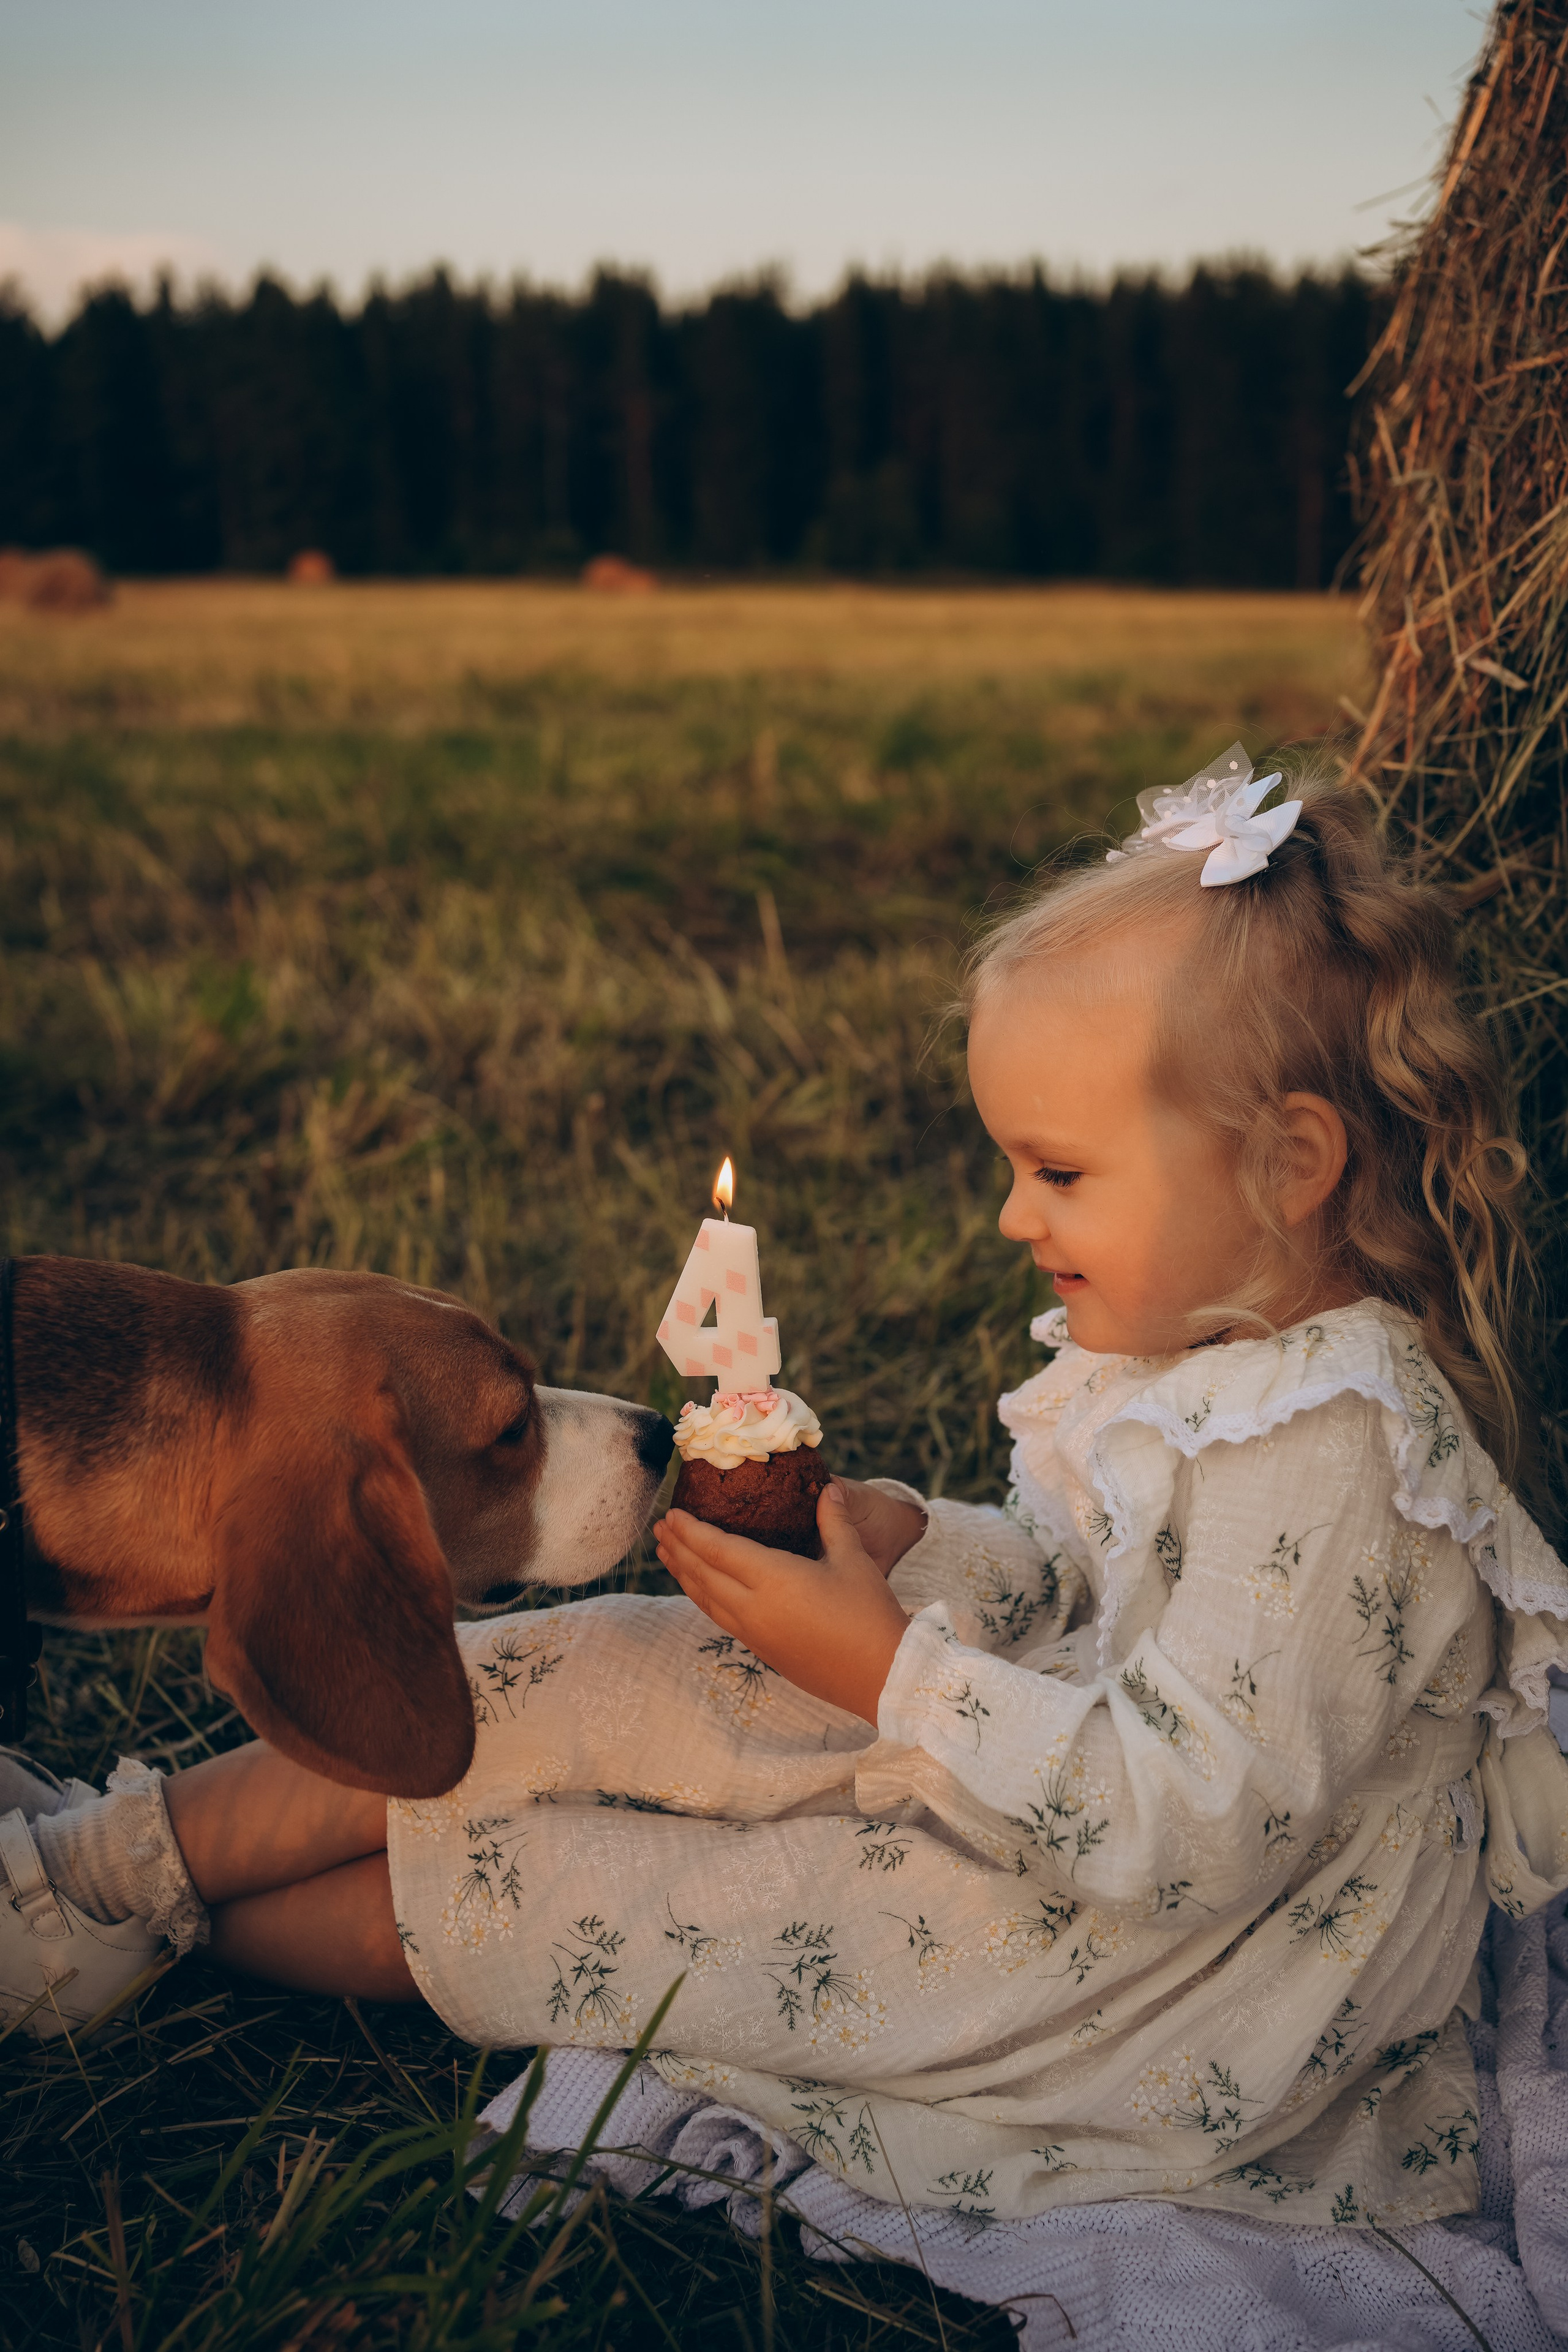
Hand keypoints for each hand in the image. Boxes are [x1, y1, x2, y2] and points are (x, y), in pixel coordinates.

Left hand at [653, 1482, 911, 1723]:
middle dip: (678, 1549)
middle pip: (703, 1575)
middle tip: (658, 1529)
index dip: (691, 1531)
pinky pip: (721, 1618)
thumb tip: (828, 1489)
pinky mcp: (763, 1651)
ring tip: (668, 1556)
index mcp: (774, 1580)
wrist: (881, 1675)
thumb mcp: (854, 1560)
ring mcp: (756, 1633)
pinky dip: (703, 1598)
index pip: (718, 1550)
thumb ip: (834, 1521)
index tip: (671, 1515)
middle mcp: (755, 1608)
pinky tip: (701, 1590)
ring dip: (684, 1575)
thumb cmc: (870, 1615)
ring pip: (706, 1600)